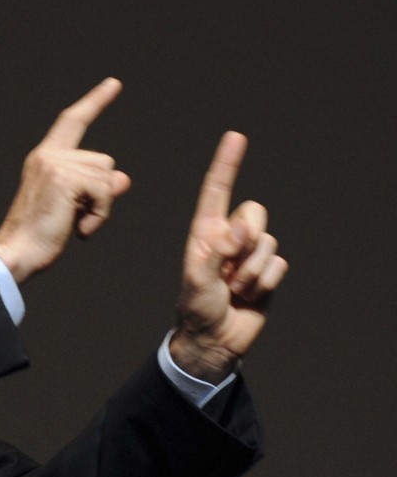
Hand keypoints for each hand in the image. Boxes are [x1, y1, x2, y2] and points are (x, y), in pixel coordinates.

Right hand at [0, 78, 131, 282]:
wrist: (17, 252)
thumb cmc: (39, 236)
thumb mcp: (74, 208)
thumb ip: (97, 189)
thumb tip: (123, 178)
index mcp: (44, 158)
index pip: (72, 122)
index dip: (94, 102)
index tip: (113, 84)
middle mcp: (48, 156)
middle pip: (103, 161)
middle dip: (101, 193)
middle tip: (75, 219)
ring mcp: (55, 165)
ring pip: (106, 177)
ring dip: (100, 207)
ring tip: (74, 224)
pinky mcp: (65, 179)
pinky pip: (104, 192)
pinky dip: (99, 215)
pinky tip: (79, 230)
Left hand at [171, 131, 288, 382]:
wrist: (215, 339)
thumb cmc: (196, 307)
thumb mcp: (196, 280)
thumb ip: (215, 252)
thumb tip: (236, 232)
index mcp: (206, 232)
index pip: (217, 191)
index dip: (227, 164)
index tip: (236, 137)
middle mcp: (230, 237)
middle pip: (254, 213)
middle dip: (246, 238)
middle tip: (228, 268)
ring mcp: (250, 255)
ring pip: (269, 243)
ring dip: (251, 272)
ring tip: (233, 289)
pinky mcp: (267, 272)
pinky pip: (279, 266)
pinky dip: (264, 284)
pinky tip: (249, 296)